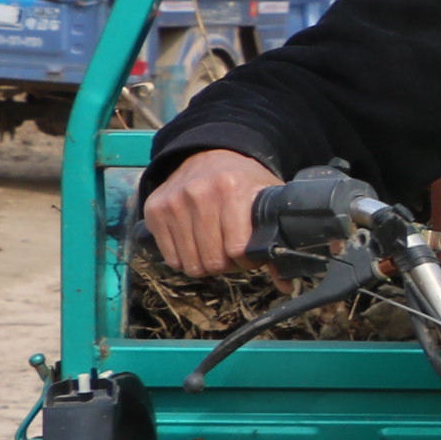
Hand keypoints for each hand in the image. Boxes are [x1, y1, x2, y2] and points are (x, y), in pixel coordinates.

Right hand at [144, 148, 281, 277]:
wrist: (210, 155)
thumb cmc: (244, 182)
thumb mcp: (267, 202)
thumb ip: (277, 240)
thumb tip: (286, 284)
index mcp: (233, 189)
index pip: (237, 249)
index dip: (246, 261)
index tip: (249, 257)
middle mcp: (199, 194)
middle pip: (212, 260)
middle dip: (226, 265)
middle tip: (231, 253)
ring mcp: (173, 202)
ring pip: (190, 263)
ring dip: (205, 264)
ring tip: (214, 248)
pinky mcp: (154, 210)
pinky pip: (170, 258)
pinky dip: (184, 259)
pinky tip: (195, 245)